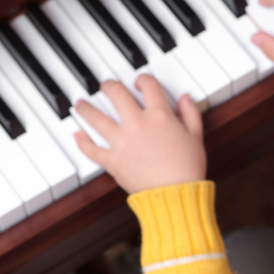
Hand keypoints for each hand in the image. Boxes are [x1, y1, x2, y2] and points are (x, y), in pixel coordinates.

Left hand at [74, 76, 205, 193]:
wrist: (175, 194)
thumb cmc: (187, 169)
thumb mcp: (196, 137)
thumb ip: (190, 114)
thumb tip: (185, 98)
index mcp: (159, 116)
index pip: (148, 86)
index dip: (143, 79)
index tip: (139, 81)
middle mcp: (137, 124)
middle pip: (116, 94)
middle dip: (108, 85)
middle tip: (105, 85)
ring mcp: (122, 142)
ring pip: (95, 118)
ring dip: (85, 108)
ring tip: (80, 104)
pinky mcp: (112, 161)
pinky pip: (91, 149)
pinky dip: (82, 142)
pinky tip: (77, 135)